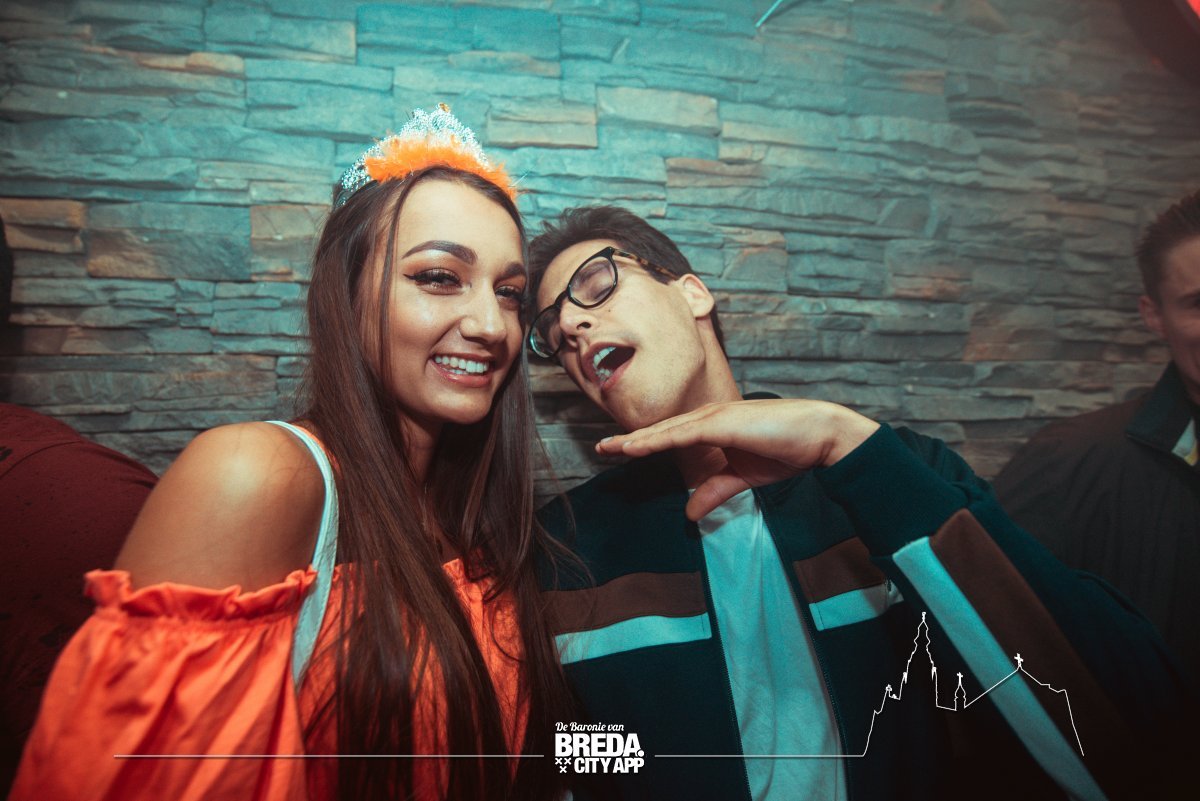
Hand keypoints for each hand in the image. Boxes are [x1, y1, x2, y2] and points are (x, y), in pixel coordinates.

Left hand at [596, 399, 879, 519]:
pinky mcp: (722, 422)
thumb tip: (689, 513)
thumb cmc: (787, 449)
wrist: (818, 436)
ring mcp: (714, 417)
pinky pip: (681, 432)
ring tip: (609, 448)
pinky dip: (656, 439)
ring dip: (636, 440)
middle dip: (630, 440)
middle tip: (601, 448)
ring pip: (665, 430)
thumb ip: (715, 491)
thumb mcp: (742, 478)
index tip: (619, 451)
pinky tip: (635, 447)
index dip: (644, 443)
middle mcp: (709, 418)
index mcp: (714, 427)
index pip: (671, 436)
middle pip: (661, 430)